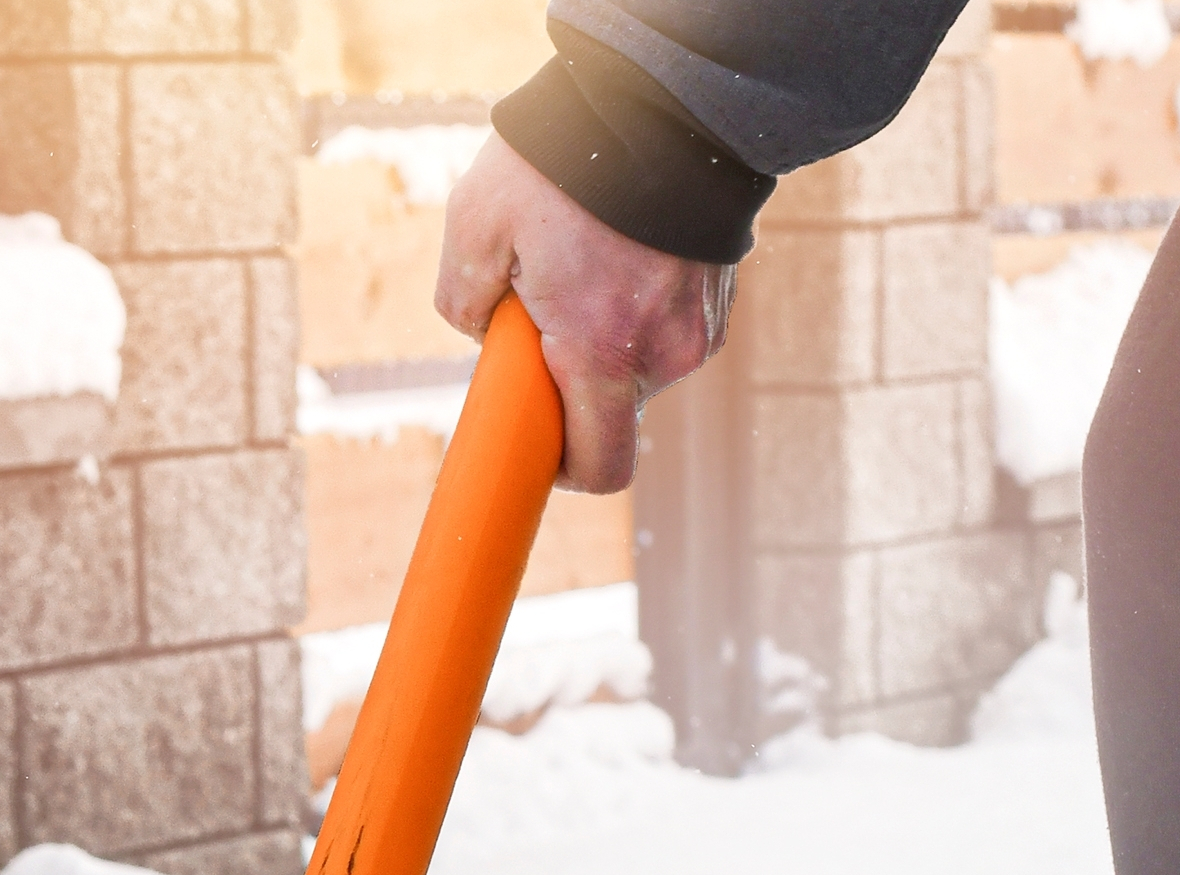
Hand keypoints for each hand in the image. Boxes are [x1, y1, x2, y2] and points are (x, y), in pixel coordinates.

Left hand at [433, 138, 733, 495]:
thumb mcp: (475, 222)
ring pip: (637, 366)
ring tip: (585, 259)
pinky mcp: (719, 299)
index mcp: (602, 350)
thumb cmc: (562, 163)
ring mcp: (700, 327)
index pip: (601, 467)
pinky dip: (636, 308)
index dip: (564, 470)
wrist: (665, 99)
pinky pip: (665, 330)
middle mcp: (663, 353)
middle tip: (542, 306)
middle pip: (610, 409)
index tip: (536, 440)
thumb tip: (480, 333)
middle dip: (571, 377)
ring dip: (604, 335)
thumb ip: (460, 299)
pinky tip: (620, 250)